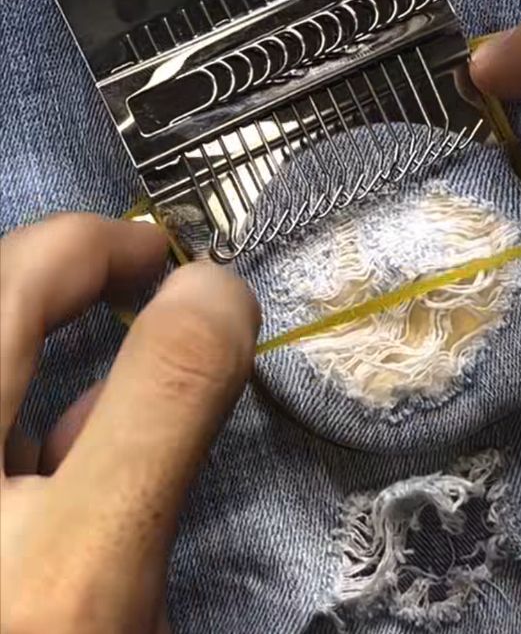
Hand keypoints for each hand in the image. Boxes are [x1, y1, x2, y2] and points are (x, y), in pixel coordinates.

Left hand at [1, 215, 259, 632]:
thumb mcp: (93, 557)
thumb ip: (164, 402)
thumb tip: (219, 288)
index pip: (33, 264)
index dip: (117, 242)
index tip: (184, 262)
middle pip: (9, 300)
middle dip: (90, 285)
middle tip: (167, 299)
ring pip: (5, 370)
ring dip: (64, 357)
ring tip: (130, 382)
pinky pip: (6, 440)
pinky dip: (42, 431)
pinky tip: (70, 470)